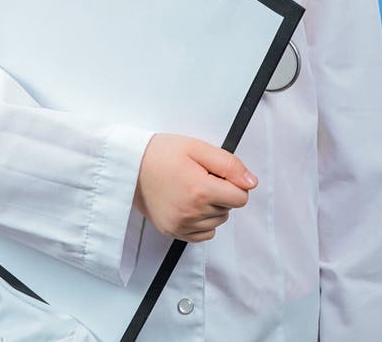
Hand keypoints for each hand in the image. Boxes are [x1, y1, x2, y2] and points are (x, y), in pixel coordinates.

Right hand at [132, 133, 257, 242]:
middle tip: (198, 175)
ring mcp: (181, 225)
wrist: (129, 166)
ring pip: (217, 222)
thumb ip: (228, 164)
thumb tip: (251, 182)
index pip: (240, 197)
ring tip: (191, 187)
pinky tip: (188, 203)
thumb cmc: (161, 153)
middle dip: (220, 192)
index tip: (216, 172)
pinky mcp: (173, 232)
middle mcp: (192, 213)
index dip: (233, 182)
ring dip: (212, 207)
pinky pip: (203, 235)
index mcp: (200, 190)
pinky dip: (202, 221)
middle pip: (228, 209)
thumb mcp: (197, 147)